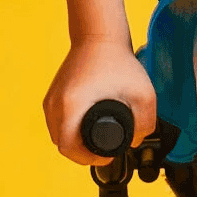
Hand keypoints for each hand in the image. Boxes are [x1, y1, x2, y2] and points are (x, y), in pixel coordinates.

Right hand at [42, 38, 158, 164]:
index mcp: (70, 106)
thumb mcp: (142, 95)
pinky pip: (57, 123)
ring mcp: (50, 99)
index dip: (87, 159)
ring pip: (58, 134)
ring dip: (75, 142)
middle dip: (82, 153)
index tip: (105, 157)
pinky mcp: (52, 95)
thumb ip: (145, 123)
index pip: (69, 148)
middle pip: (62, 144)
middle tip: (104, 151)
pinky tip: (86, 129)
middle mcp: (54, 104)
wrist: (99, 36)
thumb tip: (134, 142)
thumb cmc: (117, 61)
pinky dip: (70, 130)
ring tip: (96, 142)